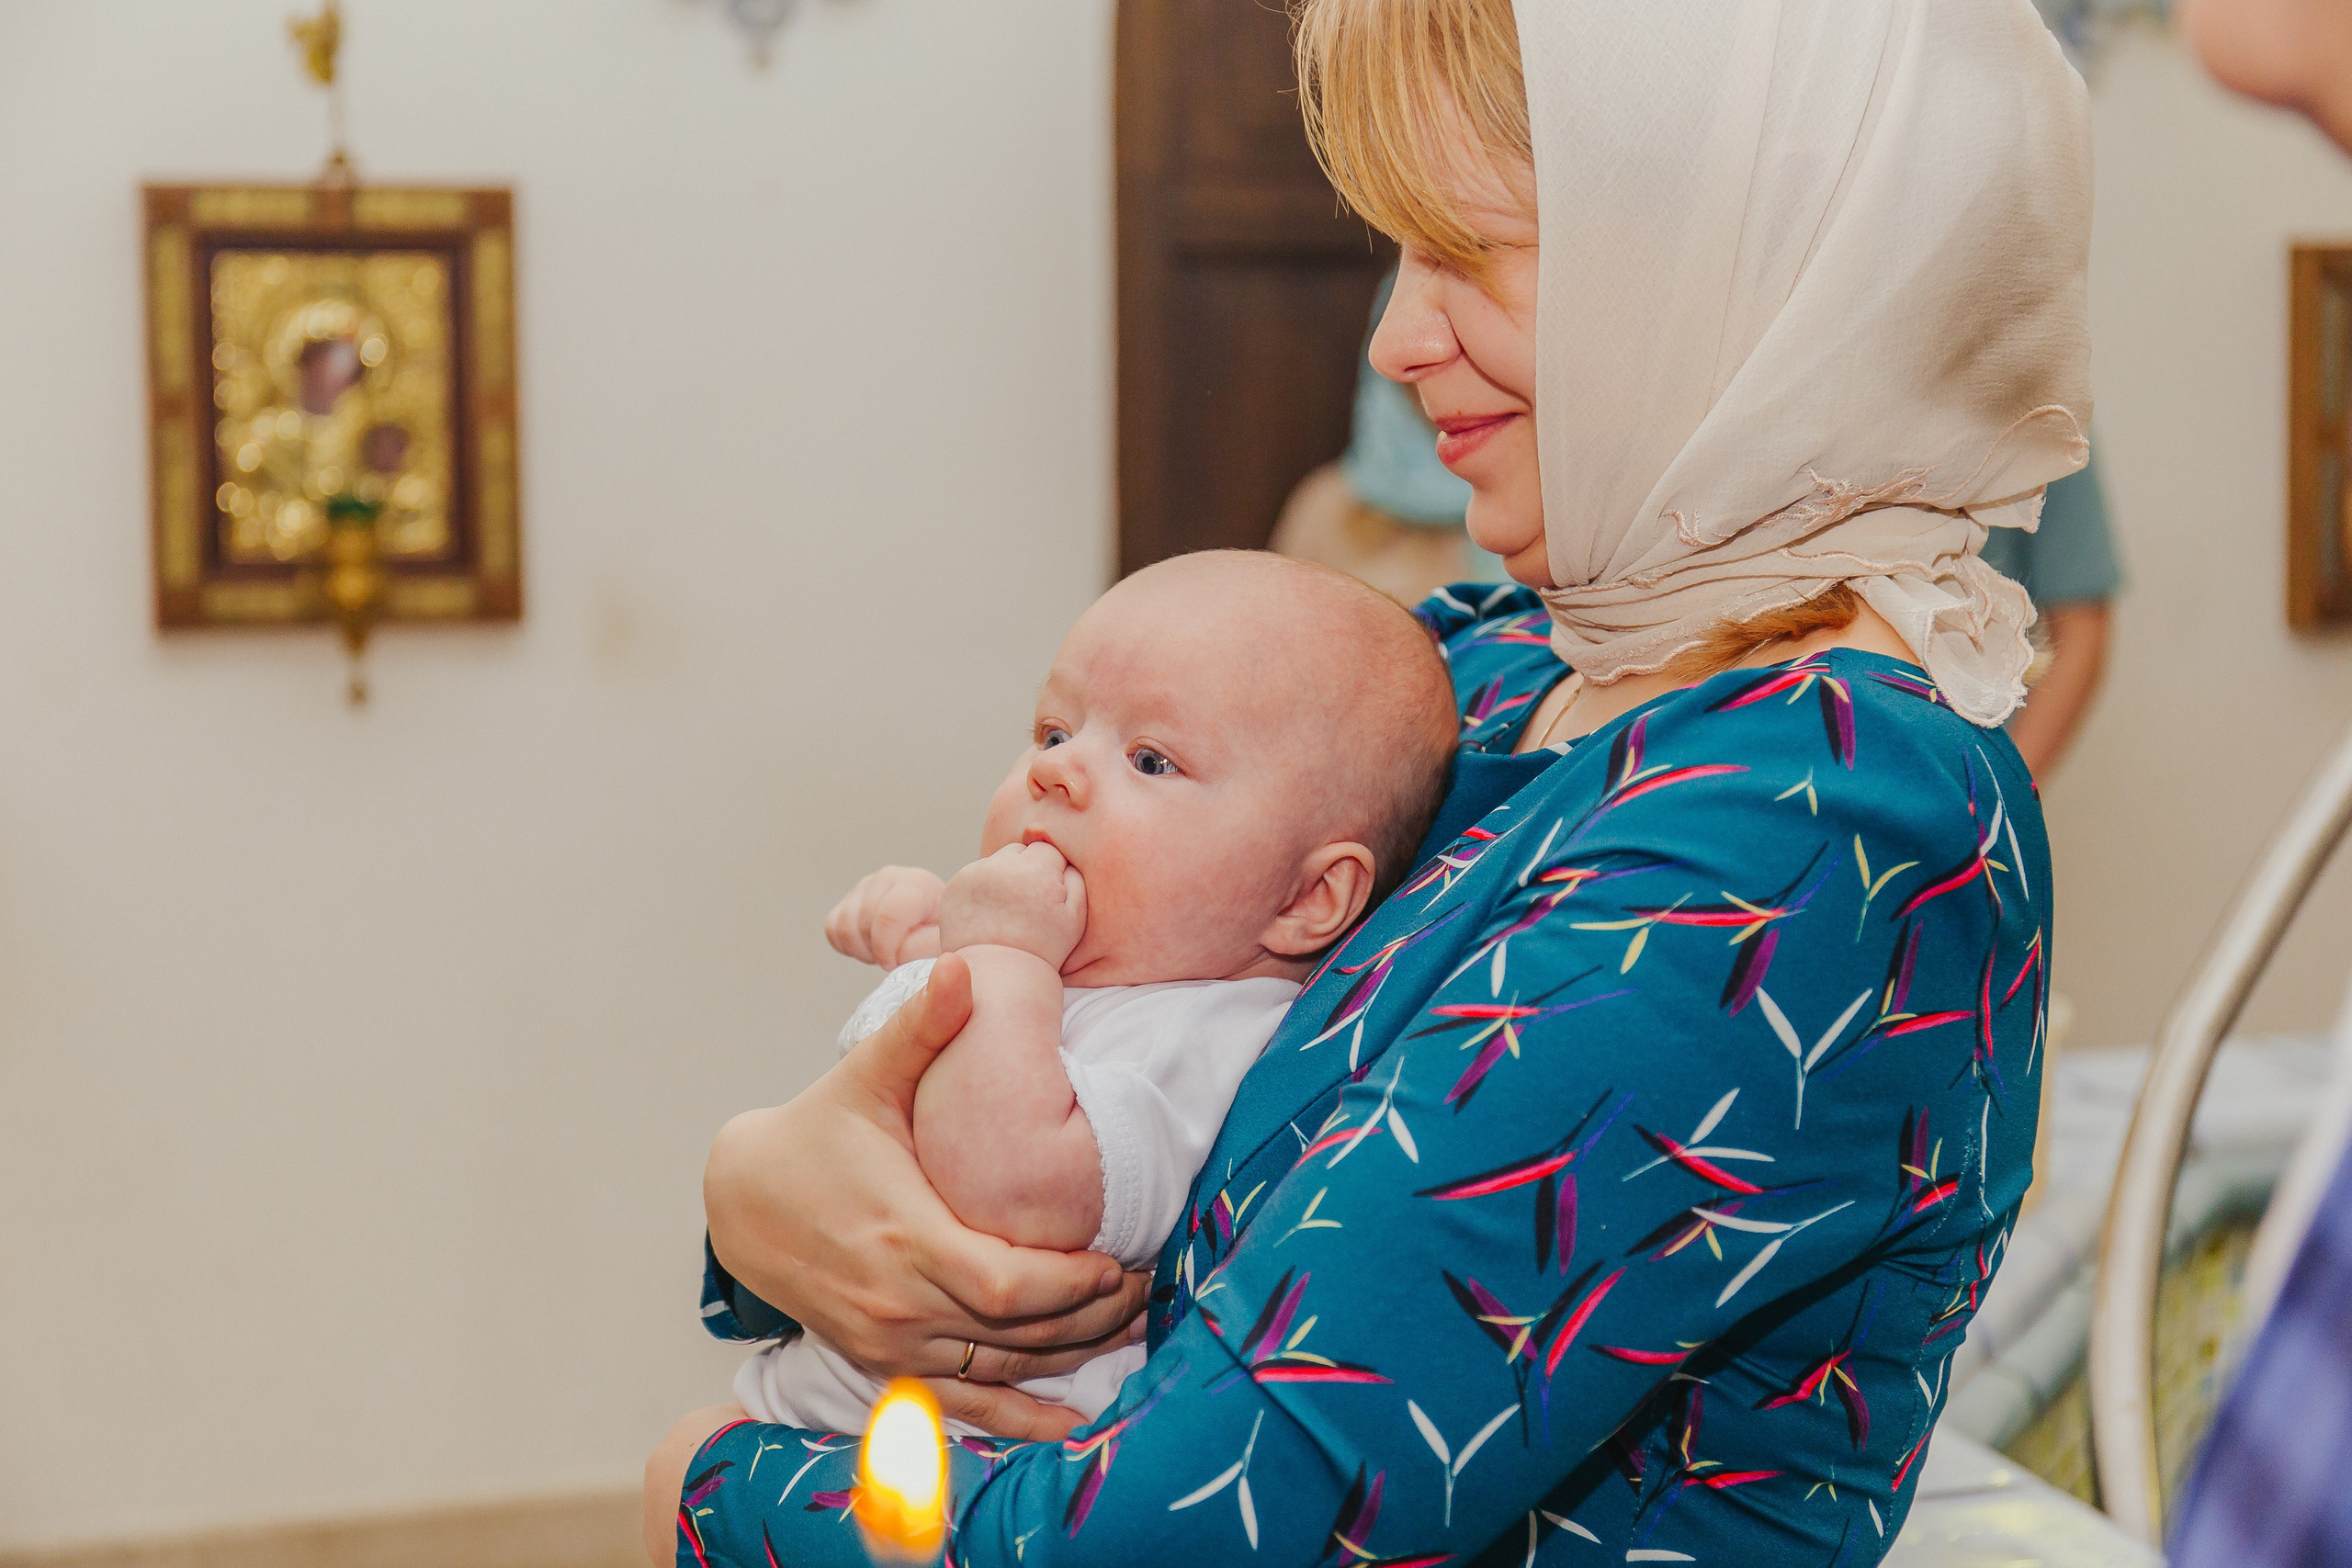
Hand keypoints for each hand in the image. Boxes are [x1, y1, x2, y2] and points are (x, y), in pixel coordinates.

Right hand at [703, 954, 1148, 1411]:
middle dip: (1089, 1318)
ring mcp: (888, 1343)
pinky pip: (958, 1404)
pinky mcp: (882, 1364)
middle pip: (1015, 1334)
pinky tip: (1067, 1424)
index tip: (1122, 1262)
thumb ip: (921, 1028)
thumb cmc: (816, 1134)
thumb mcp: (865, 1077)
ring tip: (1128, 1328)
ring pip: (996, 1371)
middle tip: (1145, 1289)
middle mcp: (897, 1304)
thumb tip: (964, 967)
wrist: (741, 1202)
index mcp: (904, 1237)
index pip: (1008, 1286)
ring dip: (1066, 1358)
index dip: (1072, 1286)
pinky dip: (1015, 1418)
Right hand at [824, 866, 945, 967]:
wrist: (934, 925)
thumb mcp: (946, 943)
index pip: (888, 915)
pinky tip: (869, 948)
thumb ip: (925, 946)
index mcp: (917, 884)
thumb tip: (898, 951)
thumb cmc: (944, 935)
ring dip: (860, 949)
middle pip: (863, 922)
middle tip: (892, 959)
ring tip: (883, 953)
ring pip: (843, 924)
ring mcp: (865, 886)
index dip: (886, 948)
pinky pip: (832, 927)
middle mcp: (889, 878)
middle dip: (875, 950)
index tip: (893, 964)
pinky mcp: (849, 898)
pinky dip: (846, 945)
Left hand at [936, 842, 1086, 966]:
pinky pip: (976, 874)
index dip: (1052, 873)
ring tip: (1009, 909)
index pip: (1048, 850)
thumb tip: (1065, 857)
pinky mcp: (955, 886)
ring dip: (1004, 876)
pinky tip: (991, 912)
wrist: (999, 974)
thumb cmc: (1044, 947)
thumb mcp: (1076, 916)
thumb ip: (1076, 877)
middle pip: (1020, 850)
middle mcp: (1002, 867)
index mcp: (1035, 871)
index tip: (1049, 897)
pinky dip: (983, 887)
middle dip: (1027, 869)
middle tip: (1029, 903)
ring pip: (997, 861)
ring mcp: (974, 875)